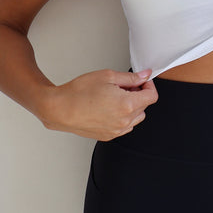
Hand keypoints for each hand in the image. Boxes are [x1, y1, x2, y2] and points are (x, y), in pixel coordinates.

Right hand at [41, 69, 157, 140]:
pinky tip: (109, 107)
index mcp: (127, 105)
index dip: (148, 85)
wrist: (60, 109)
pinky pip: (124, 126)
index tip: (141, 81)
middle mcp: (124, 121)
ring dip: (132, 107)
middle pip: (144, 107)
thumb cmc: (79, 92)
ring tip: (115, 96)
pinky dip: (122, 116)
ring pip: (136, 118)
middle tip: (124, 86)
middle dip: (138, 95)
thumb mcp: (108, 76)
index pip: (152, 96)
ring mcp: (116, 131)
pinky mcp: (108, 135)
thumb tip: (145, 76)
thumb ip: (131, 78)